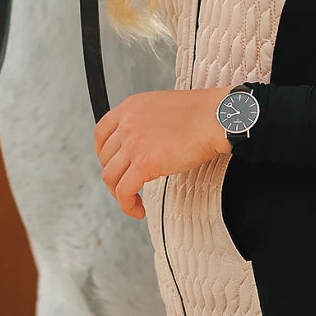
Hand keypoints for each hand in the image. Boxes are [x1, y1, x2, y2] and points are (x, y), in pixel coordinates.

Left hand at [93, 86, 233, 218]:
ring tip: (133, 201)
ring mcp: (133, 143)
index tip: (110, 163)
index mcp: (130, 107)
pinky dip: (128, 205)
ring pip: (110, 177)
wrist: (215, 117)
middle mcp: (127, 123)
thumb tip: (141, 143)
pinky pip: (124, 192)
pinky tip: (138, 209)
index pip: (101, 133)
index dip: (102, 153)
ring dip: (119, 193)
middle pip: (105, 158)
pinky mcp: (145, 164)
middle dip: (114, 175)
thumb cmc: (200, 113)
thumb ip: (144, 121)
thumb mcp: (161, 106)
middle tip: (127, 185)